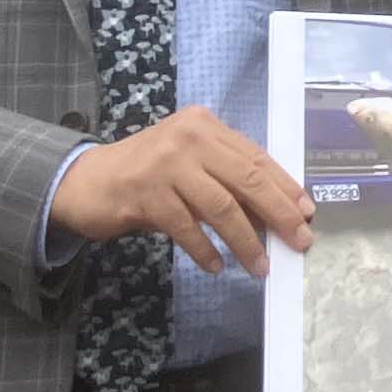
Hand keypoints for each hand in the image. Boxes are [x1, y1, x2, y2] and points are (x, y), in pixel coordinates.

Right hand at [51, 109, 310, 277]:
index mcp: (206, 125)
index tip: (306, 213)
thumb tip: (274, 215)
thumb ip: (225, 179)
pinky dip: (205, 250)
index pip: (256, 158)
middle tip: (299, 241)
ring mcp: (167, 164)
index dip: (285, 187)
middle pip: (247, 180)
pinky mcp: (146, 193)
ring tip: (260, 265)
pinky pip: (187, 228)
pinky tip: (216, 266)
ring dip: (246, 241)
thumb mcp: (189, 166)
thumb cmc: (145, 176)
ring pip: (221, 207)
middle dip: (278, 214)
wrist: (84, 182)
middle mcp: (190, 137)